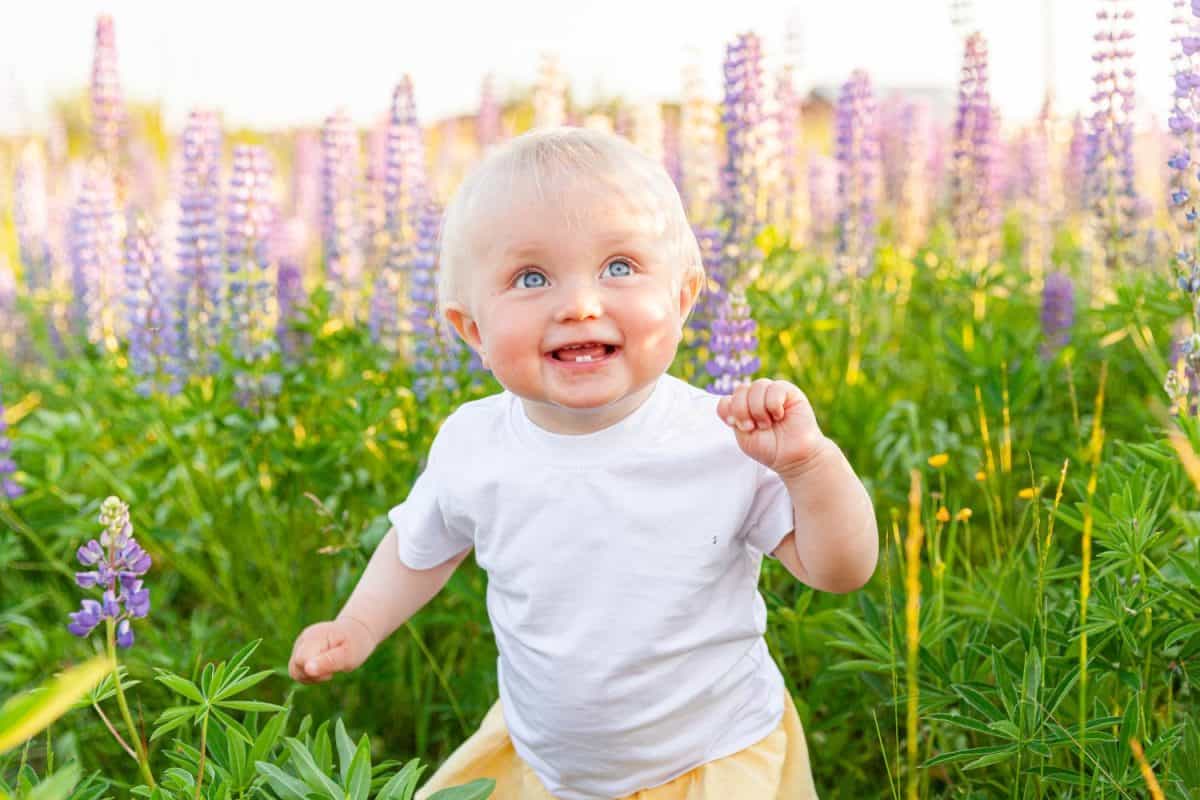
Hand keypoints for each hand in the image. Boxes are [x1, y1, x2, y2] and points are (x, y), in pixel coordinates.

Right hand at [288, 617, 375, 683]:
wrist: (356, 632)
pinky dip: (309, 674)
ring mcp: (300, 644)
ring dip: (310, 676)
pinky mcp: (300, 650)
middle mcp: (303, 639)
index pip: (301, 661)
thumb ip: (328, 662)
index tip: (331, 671)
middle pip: (294, 667)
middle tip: (331, 671)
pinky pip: (297, 669)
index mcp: (314, 637)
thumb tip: (308, 669)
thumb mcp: (348, 655)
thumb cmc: (355, 644)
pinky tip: (323, 669)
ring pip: (294, 670)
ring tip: (328, 669)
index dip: (315, 672)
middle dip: (312, 676)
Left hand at [716, 378, 830, 475]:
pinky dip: (773, 404)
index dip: (729, 411)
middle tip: (753, 427)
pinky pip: (775, 388)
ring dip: (758, 409)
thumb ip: (734, 417)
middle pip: (740, 390)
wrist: (793, 457)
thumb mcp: (745, 437)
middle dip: (743, 410)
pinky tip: (779, 416)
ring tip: (767, 424)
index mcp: (742, 408)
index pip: (726, 400)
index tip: (738, 427)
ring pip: (756, 387)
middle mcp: (755, 397)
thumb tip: (729, 400)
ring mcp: (771, 393)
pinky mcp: (789, 391)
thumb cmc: (770, 448)